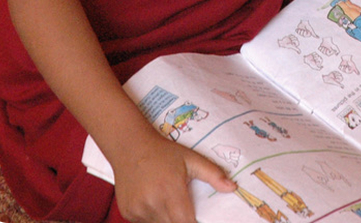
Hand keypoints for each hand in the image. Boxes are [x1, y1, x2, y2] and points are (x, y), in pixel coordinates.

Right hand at [113, 130, 235, 222]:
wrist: (131, 145)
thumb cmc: (164, 152)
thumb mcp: (191, 158)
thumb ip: (213, 174)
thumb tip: (232, 188)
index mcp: (170, 189)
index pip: (185, 222)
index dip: (193, 222)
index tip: (198, 216)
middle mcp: (152, 203)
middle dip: (181, 219)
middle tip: (183, 204)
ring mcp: (137, 210)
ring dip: (167, 219)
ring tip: (167, 199)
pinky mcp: (127, 213)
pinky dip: (153, 218)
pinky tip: (154, 201)